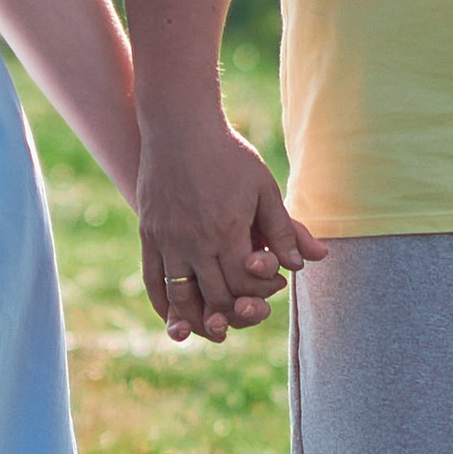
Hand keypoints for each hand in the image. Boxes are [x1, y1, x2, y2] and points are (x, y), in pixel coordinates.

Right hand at [138, 115, 326, 343]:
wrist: (180, 126)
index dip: (261, 295)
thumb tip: (304, 263)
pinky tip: (174, 316)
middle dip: (233, 312)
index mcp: (227, 230)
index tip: (273, 285)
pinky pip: (152, 281)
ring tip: (212, 327)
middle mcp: (194, 241)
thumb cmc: (228, 154)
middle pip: (213, 298)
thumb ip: (283, 228)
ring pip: (180, 298)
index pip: (243, 286)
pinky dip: (163, 305)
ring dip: (197, 320)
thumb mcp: (264, 187)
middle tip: (246, 311)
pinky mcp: (148, 234)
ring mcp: (167, 240)